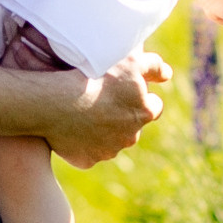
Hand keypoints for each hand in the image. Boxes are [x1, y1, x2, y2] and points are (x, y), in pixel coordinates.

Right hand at [48, 52, 166, 167]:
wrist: (56, 102)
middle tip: (103, 101)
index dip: (142, 98)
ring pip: (111, 141)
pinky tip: (72, 130)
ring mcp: (108, 151)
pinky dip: (83, 144)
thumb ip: (153, 66)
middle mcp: (131, 137)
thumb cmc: (94, 77)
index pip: (154, 107)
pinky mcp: (88, 160)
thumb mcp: (130, 61)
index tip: (126, 91)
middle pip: (131, 127)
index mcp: (144, 113)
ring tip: (84, 114)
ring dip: (103, 131)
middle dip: (122, 116)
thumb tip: (167, 74)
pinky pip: (88, 153)